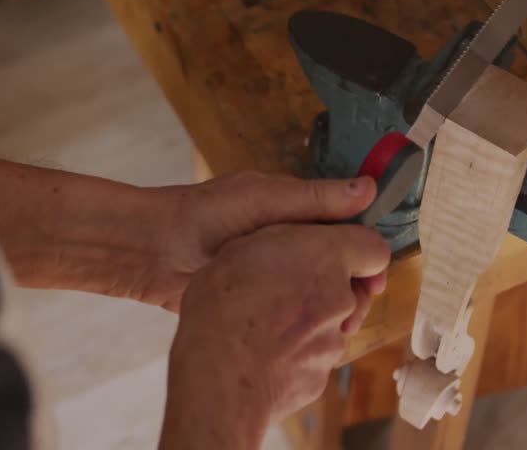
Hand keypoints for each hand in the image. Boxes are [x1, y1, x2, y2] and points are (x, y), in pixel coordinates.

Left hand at [140, 172, 377, 310]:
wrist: (150, 251)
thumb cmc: (202, 215)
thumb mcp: (262, 201)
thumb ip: (313, 199)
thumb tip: (370, 187)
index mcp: (292, 212)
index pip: (344, 231)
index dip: (365, 253)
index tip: (376, 277)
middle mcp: (286, 243)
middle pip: (335, 267)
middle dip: (351, 288)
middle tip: (355, 312)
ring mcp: (271, 274)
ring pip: (316, 293)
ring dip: (331, 310)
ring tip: (337, 328)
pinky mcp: (256, 300)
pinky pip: (290, 312)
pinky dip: (304, 324)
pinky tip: (312, 338)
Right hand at [160, 223, 390, 449]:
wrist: (219, 377)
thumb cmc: (223, 304)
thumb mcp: (244, 244)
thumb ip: (287, 237)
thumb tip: (304, 243)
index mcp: (327, 258)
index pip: (374, 248)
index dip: (357, 250)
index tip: (336, 255)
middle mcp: (340, 300)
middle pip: (350, 290)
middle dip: (324, 288)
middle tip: (282, 288)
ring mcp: (332, 344)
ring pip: (328, 326)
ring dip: (305, 323)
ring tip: (260, 325)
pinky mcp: (319, 378)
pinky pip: (310, 358)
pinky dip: (291, 355)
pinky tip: (259, 353)